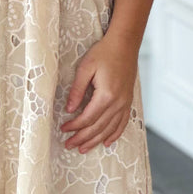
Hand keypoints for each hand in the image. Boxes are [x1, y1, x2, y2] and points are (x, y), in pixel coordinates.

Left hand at [60, 33, 137, 151]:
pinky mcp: (128, 101)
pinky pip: (123, 123)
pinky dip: (114, 134)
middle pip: (98, 127)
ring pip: (109, 129)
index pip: (87, 118)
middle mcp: (117, 103)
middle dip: (82, 138)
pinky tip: (107, 142)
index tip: (63, 129)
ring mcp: (125, 103)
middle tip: (69, 145)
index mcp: (106, 95)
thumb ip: (76, 90)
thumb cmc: (104, 53)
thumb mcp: (85, 68)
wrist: (125, 45)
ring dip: (95, 140)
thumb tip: (69, 109)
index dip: (74, 126)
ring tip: (83, 149)